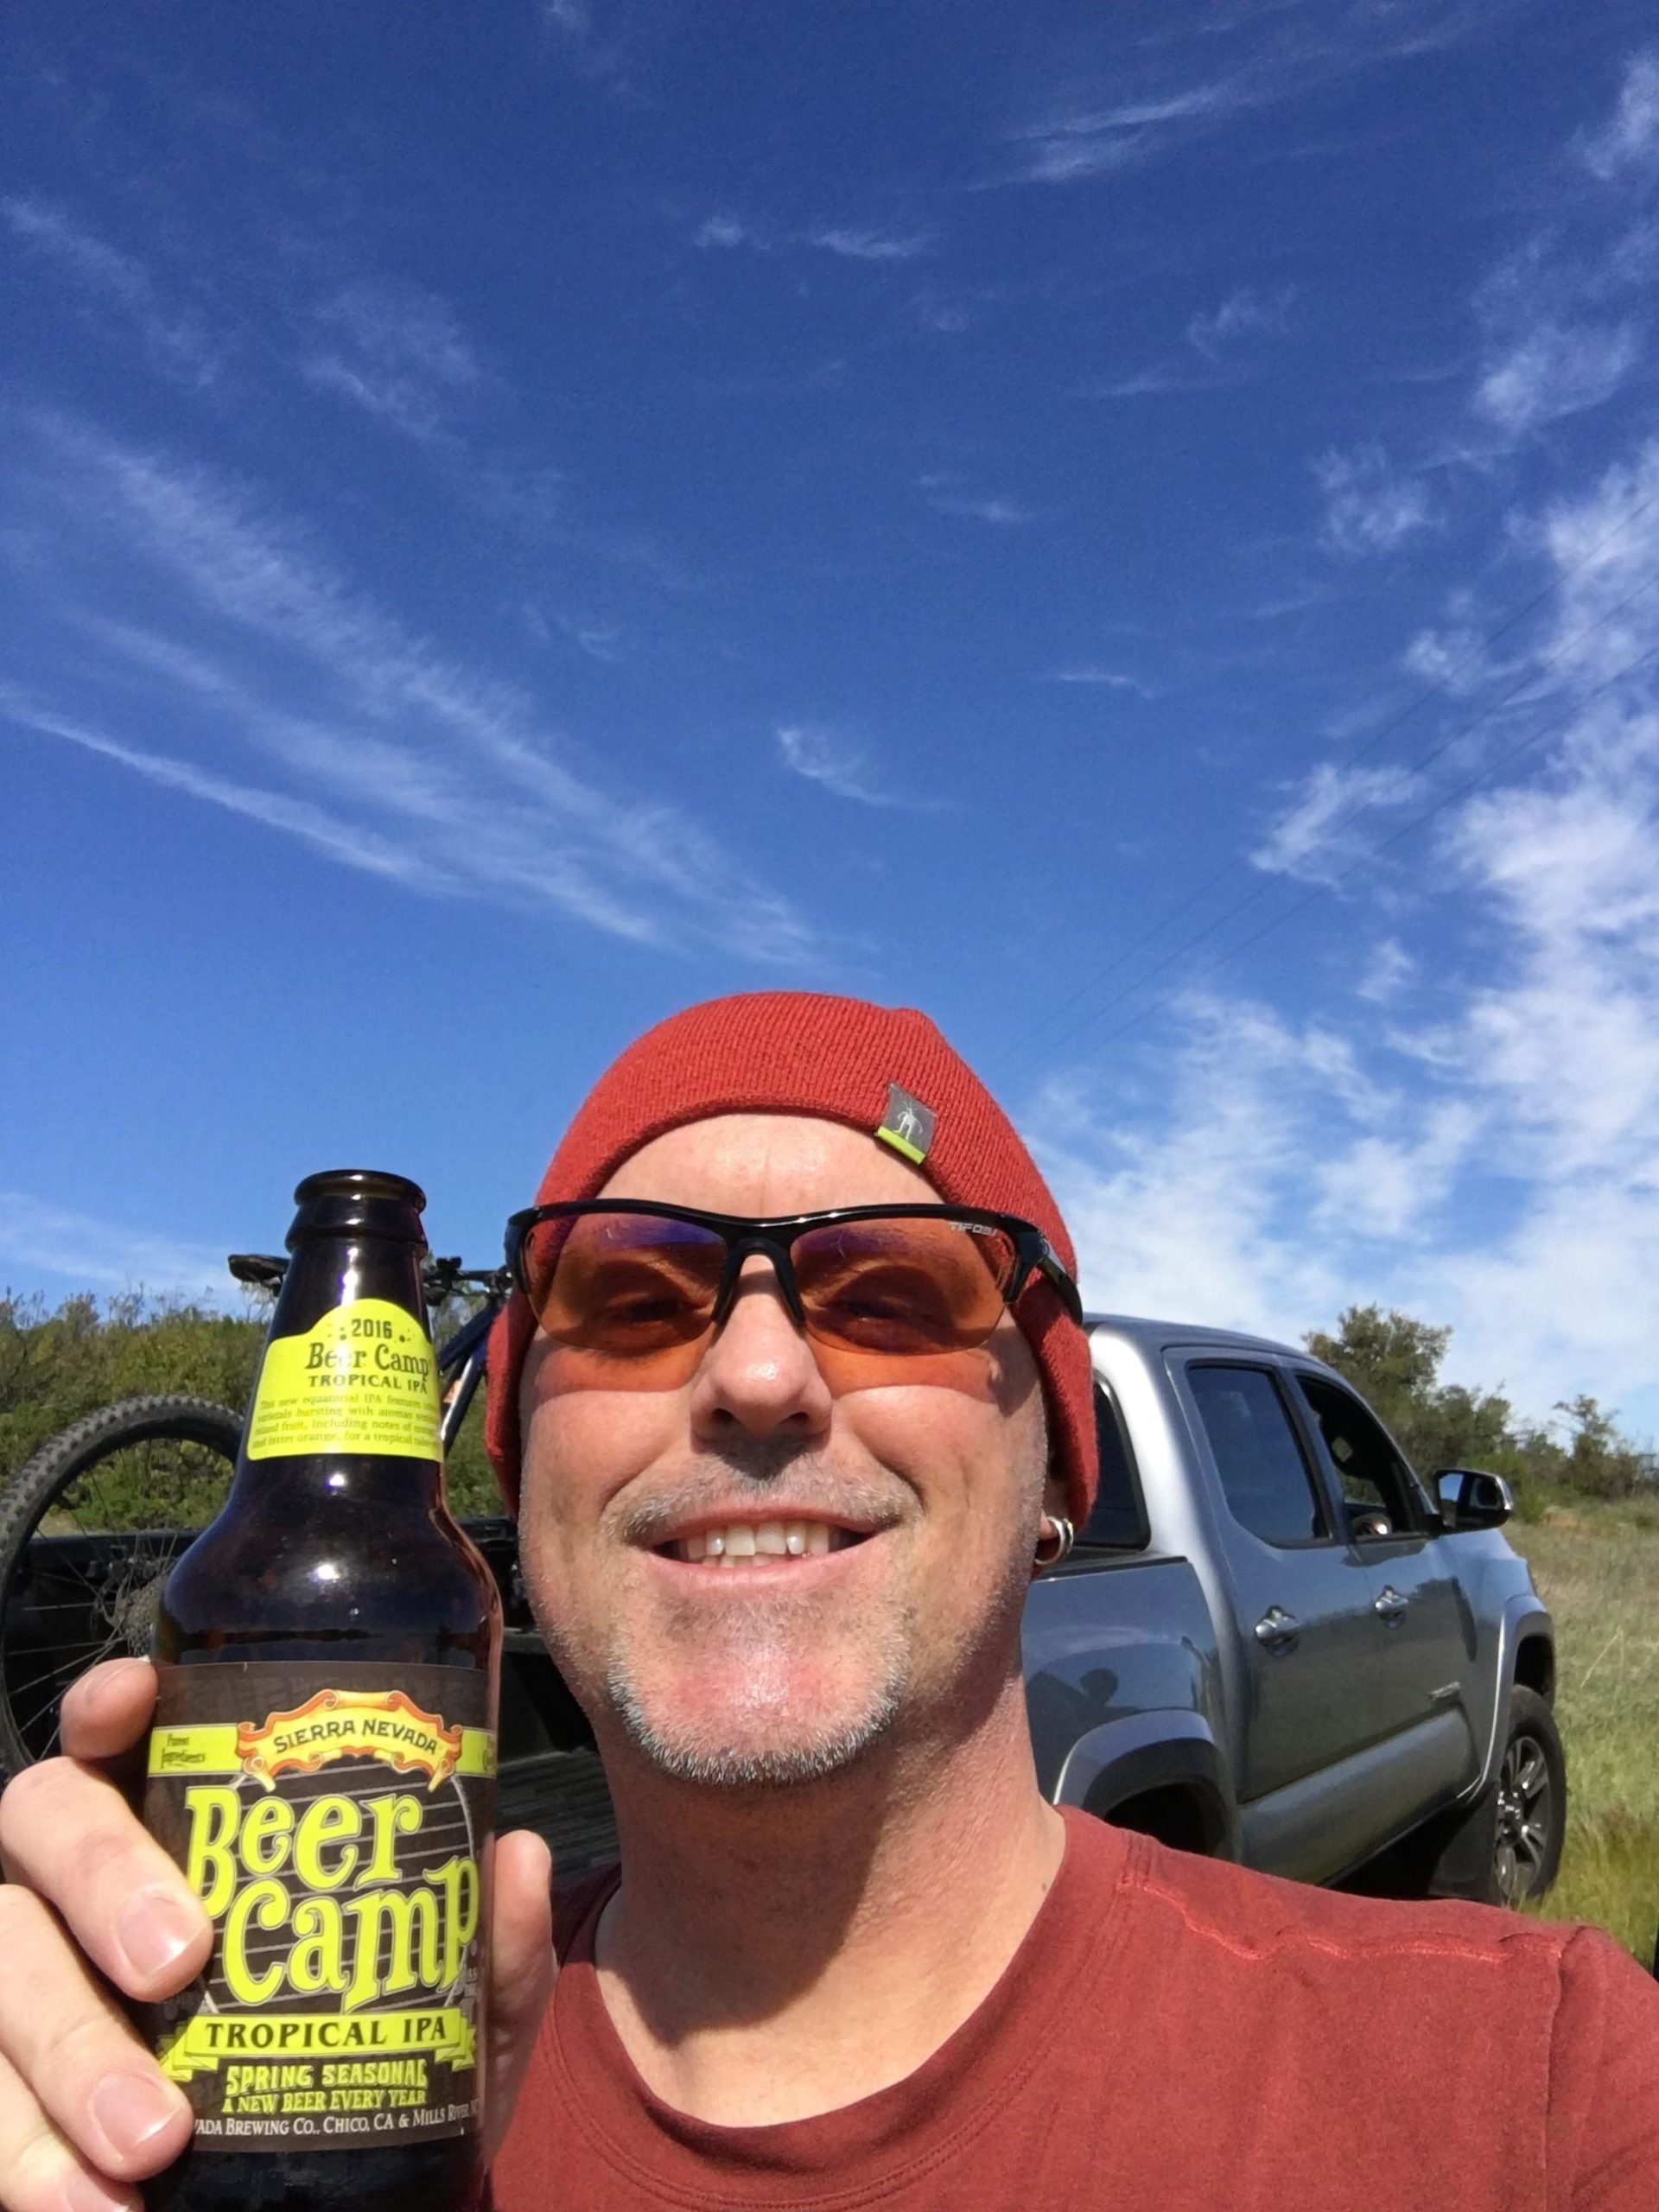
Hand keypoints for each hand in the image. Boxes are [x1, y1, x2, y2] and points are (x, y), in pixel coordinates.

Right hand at [0, 1659, 555, 2210]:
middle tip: (182, 1963)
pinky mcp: (8, 2094)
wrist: (347, 2202)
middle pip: (45, 1824)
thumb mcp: (455, 2010)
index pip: (121, 1730)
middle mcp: (80, 1882)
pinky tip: (86, 2206)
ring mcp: (30, 1982)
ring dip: (71, 2054)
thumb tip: (516, 1859)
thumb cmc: (375, 2063)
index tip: (135, 1702)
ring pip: (3, 1972)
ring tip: (152, 2140)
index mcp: (177, 1821)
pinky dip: (30, 2162)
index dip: (111, 1701)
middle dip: (105, 1882)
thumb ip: (492, 1945)